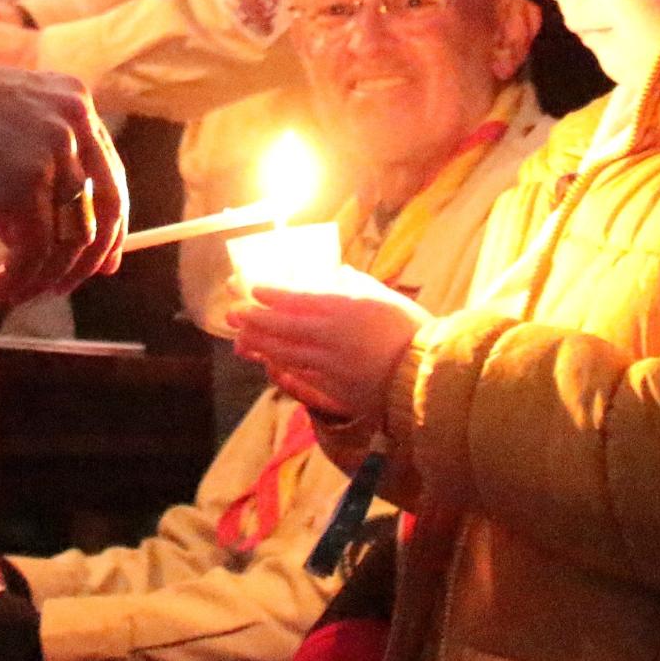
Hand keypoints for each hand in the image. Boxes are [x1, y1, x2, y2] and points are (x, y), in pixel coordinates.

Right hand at [0, 54, 126, 301]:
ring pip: (71, 239)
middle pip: (106, 209)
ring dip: (45, 277)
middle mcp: (76, 121)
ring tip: (14, 290)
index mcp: (75, 100)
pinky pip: (36, 252)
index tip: (103, 260)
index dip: (110, 225)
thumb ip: (41, 168)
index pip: (110, 174)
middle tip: (63, 288)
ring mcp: (54, 151)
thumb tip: (60, 240)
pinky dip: (19, 280)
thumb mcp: (8, 128)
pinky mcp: (27, 184)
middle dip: (88, 259)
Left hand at [229, 283, 423, 426]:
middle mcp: (331, 336)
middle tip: (232, 312)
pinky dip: (281, 366)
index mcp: (343, 308)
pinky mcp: (335, 388)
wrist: (427, 379)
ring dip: (260, 343)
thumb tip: (335, 271)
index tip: (252, 288)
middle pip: (284, 326)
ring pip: (286, 352)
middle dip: (255, 319)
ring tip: (240, 336)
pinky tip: (268, 361)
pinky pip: (301, 374)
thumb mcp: (382, 297)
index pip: (297, 299)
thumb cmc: (411, 331)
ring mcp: (331, 365)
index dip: (272, 294)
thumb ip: (354, 284)